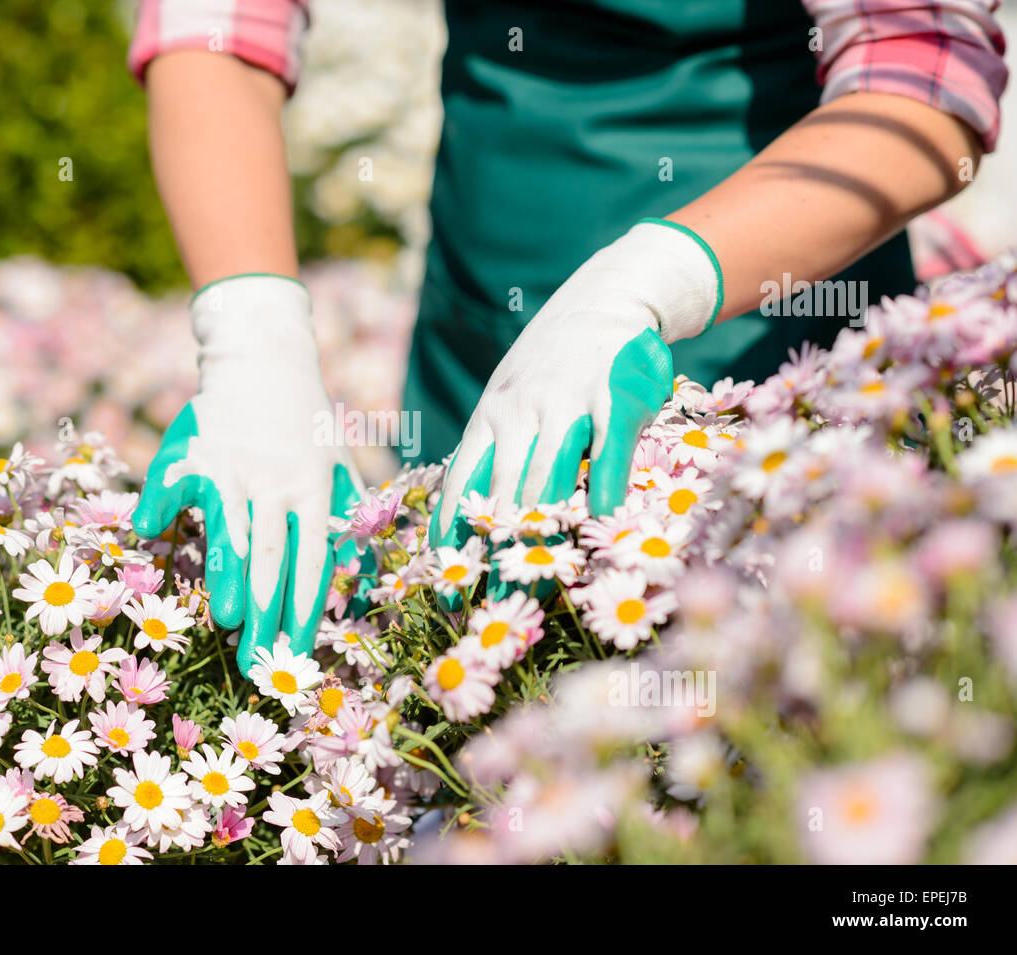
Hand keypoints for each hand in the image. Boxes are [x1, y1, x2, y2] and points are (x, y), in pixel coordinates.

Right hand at [132, 274, 361, 675]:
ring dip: (228, 576)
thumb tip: (355, 576)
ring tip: (228, 618)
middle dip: (267, 615)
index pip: (313, 560)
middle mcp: (276, 483)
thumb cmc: (304, 421)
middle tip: (258, 664)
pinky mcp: (197, 452)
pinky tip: (150, 537)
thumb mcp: (338, 462)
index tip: (298, 653)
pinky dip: (160, 508)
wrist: (263, 357)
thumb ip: (345, 516)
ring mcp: (235, 467)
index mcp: (314, 489)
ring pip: (231, 530)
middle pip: (273, 558)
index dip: (306, 609)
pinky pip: (175, 487)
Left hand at [431, 220, 721, 549]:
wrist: (605, 299)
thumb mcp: (508, 398)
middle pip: (505, 492)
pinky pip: (608, 448)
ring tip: (539, 577)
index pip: (462, 482)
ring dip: (543, 530)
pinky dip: (605, 483)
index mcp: (489, 418)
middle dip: (498, 547)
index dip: (453, 533)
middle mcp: (520, 413)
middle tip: (495, 598)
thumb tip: (466, 512)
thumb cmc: (550, 366)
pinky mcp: (613, 396)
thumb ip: (494, 449)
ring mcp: (567, 403)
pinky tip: (602, 516)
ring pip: (549, 476)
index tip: (445, 579)